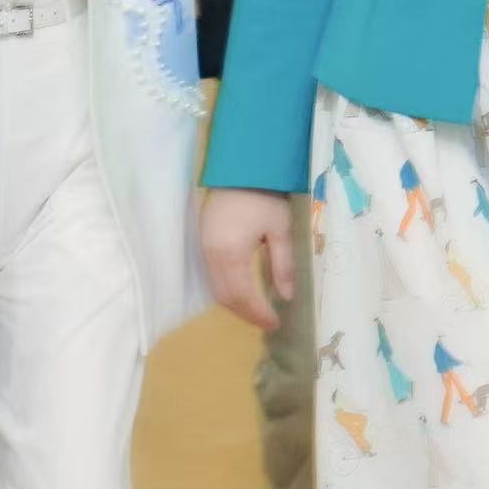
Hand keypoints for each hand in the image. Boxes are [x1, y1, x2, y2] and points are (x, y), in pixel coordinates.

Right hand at [200, 188, 294, 329]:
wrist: (240, 165)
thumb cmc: (264, 195)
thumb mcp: (280, 229)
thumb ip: (283, 265)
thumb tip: (286, 297)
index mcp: (231, 253)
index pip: (243, 296)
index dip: (258, 313)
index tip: (275, 323)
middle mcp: (211, 255)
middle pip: (225, 297)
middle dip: (245, 313)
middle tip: (266, 320)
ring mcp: (203, 247)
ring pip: (215, 288)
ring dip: (234, 303)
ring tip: (256, 309)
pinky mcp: (202, 239)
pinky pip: (211, 275)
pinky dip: (226, 289)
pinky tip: (242, 290)